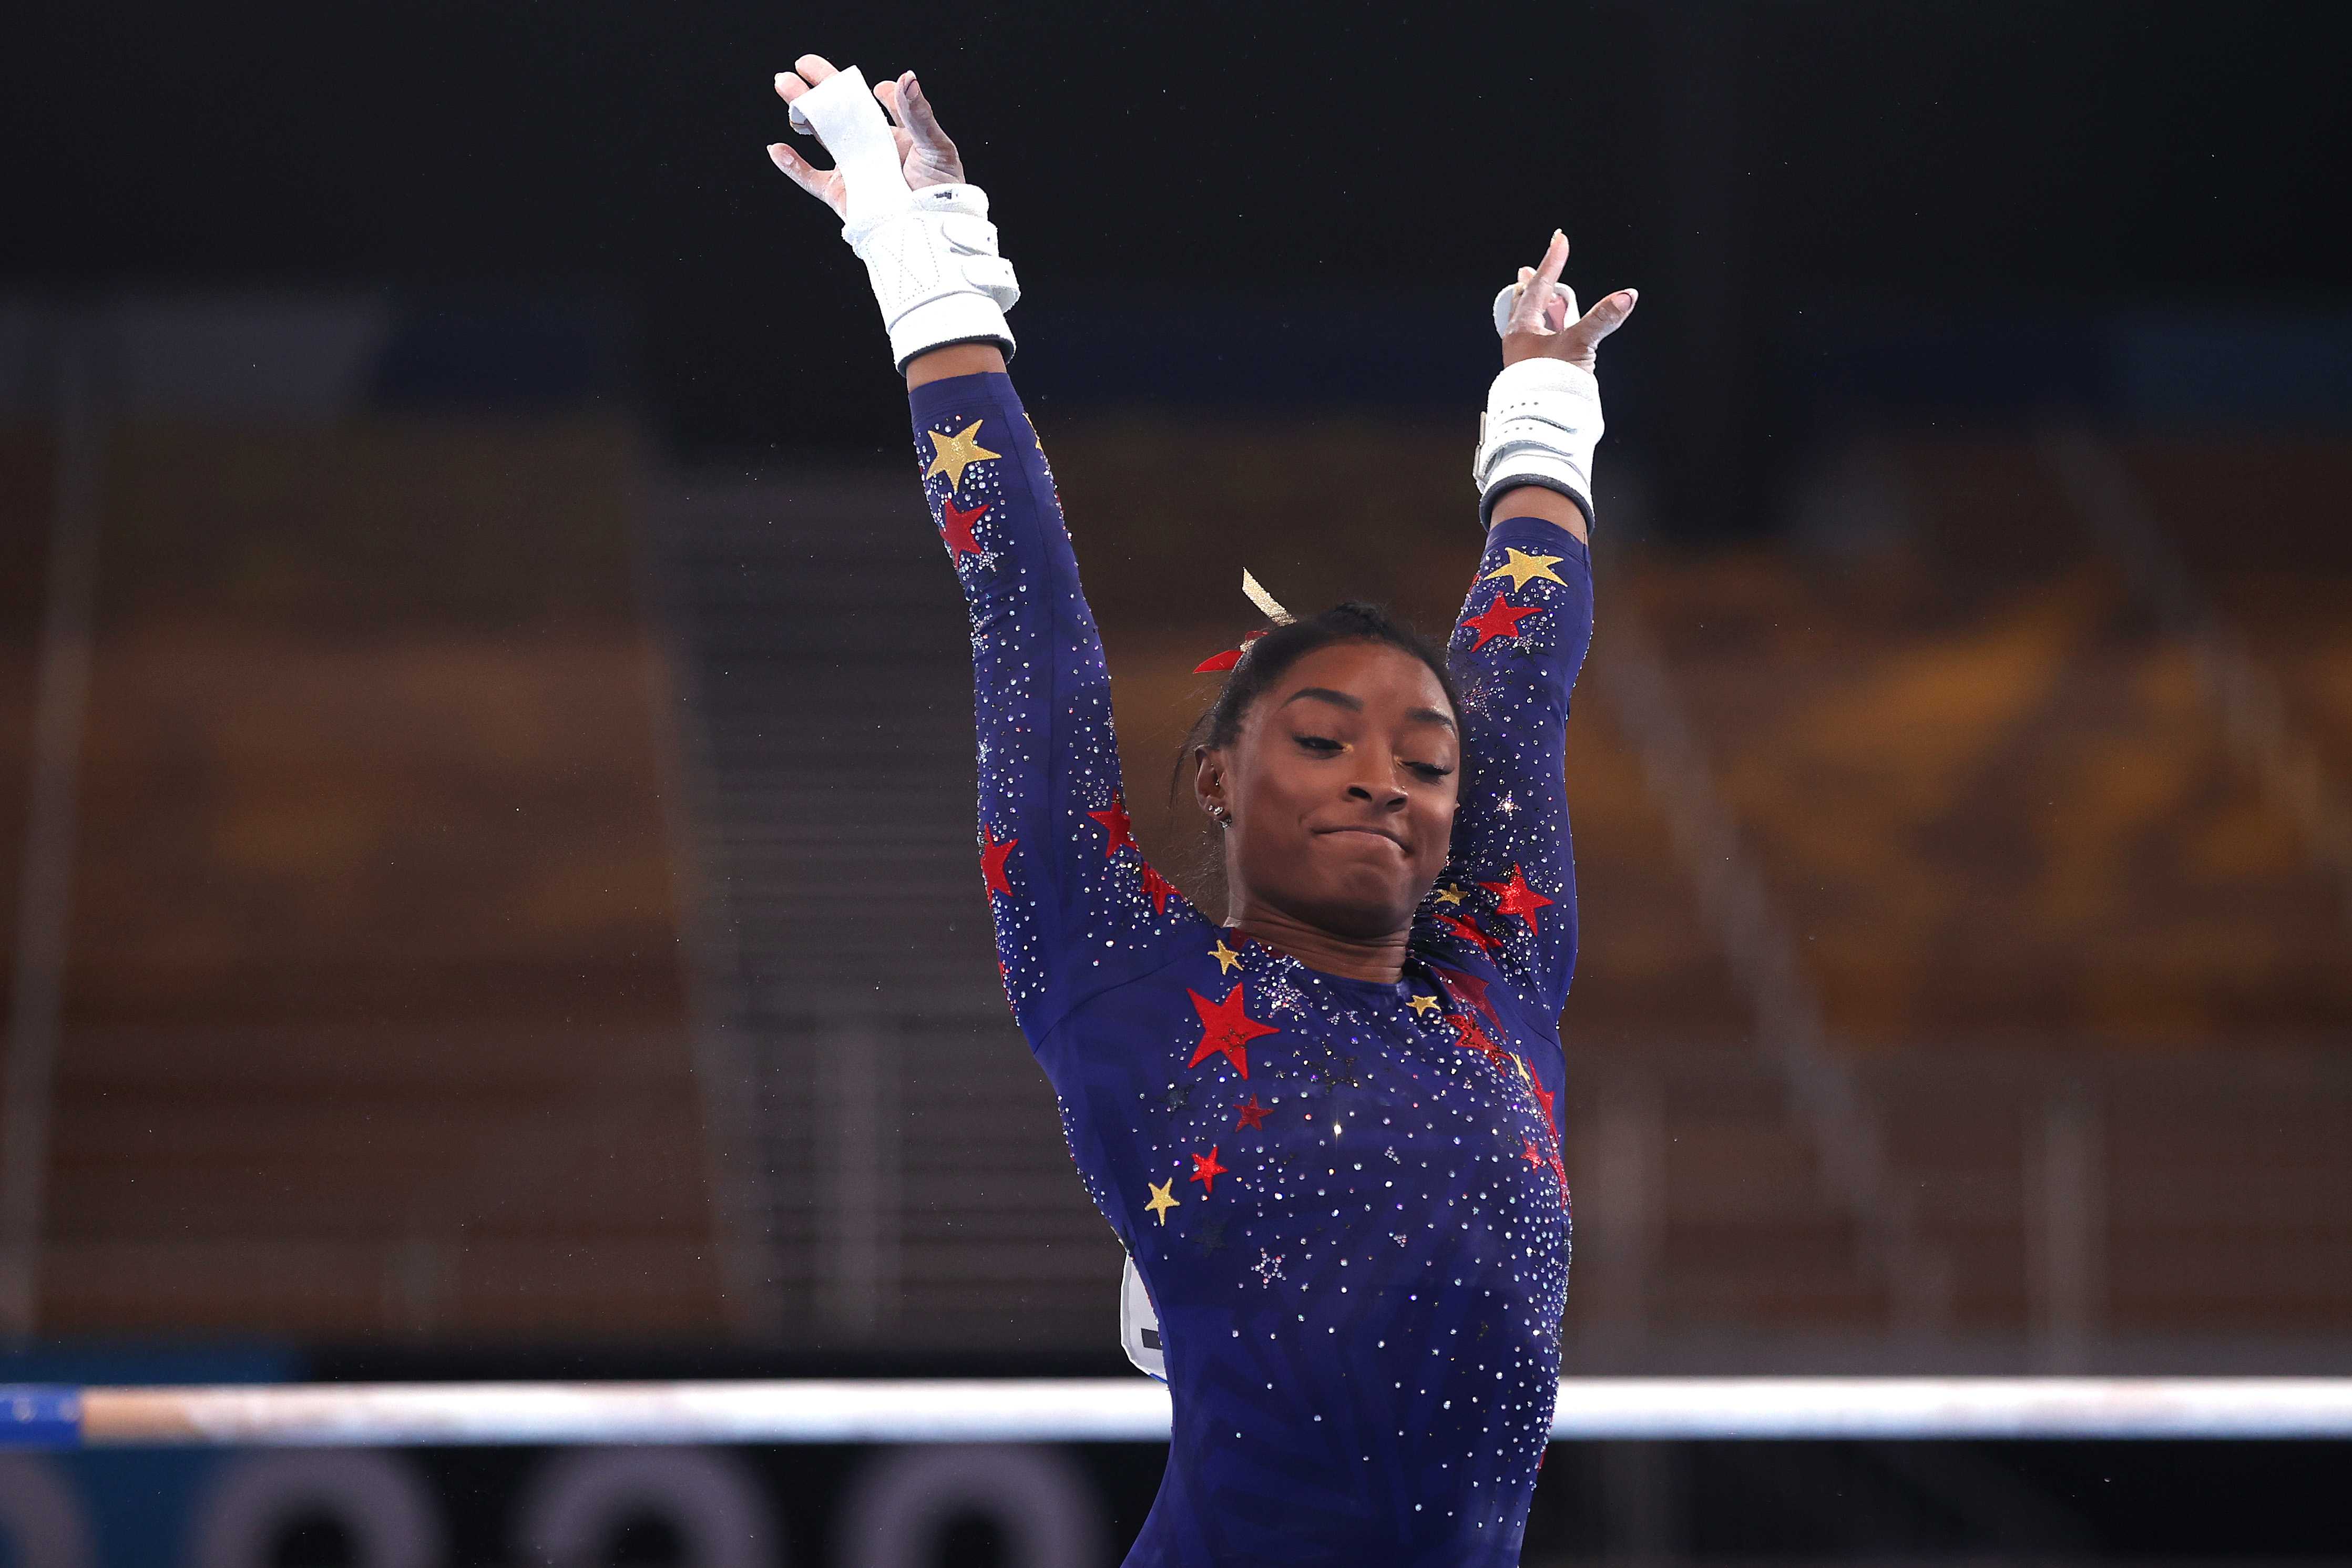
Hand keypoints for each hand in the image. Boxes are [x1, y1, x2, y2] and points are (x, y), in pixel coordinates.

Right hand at [767, 54, 964, 215]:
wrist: (929, 233)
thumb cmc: (942, 193)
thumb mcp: (937, 147)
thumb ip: (919, 114)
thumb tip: (907, 78)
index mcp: (898, 135)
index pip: (882, 105)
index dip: (879, 93)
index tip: (875, 88)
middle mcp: (873, 149)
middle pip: (841, 112)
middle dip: (821, 87)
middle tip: (802, 64)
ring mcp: (853, 169)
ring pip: (821, 135)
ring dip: (801, 111)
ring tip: (784, 86)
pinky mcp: (840, 193)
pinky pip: (809, 178)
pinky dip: (791, 165)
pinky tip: (777, 149)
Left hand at [1499, 230, 1635, 372]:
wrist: (1540, 424)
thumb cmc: (1549, 385)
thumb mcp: (1579, 345)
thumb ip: (1602, 319)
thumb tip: (1626, 296)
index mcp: (1522, 329)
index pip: (1539, 287)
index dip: (1552, 262)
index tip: (1560, 240)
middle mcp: (1520, 341)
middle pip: (1526, 304)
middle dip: (1533, 286)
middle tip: (1528, 269)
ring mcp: (1526, 357)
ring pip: (1533, 324)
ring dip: (1540, 309)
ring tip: (1542, 298)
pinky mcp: (1537, 372)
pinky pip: (1541, 343)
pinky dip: (1549, 331)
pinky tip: (1554, 336)